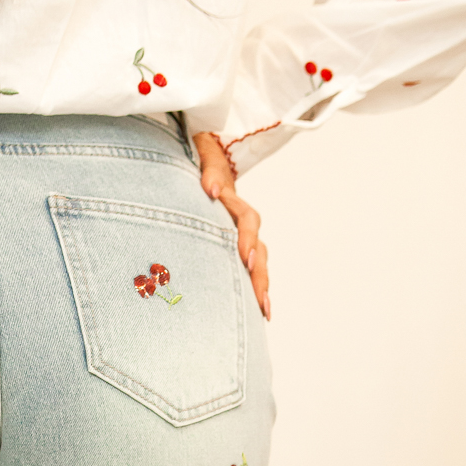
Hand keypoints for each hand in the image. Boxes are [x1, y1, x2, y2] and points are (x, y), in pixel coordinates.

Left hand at [193, 132, 269, 321]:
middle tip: (261, 299)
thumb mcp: (204, 154)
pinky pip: (248, 270)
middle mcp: (243, 222)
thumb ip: (209, 169)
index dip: (248, 240)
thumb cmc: (200, 158)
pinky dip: (253, 289)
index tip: (246, 257)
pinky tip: (258, 311)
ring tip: (264, 311)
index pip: (247, 221)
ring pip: (257, 263)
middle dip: (260, 276)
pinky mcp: (235, 249)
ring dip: (261, 287)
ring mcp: (241, 237)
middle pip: (258, 250)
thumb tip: (210, 188)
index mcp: (234, 202)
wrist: (204, 161)